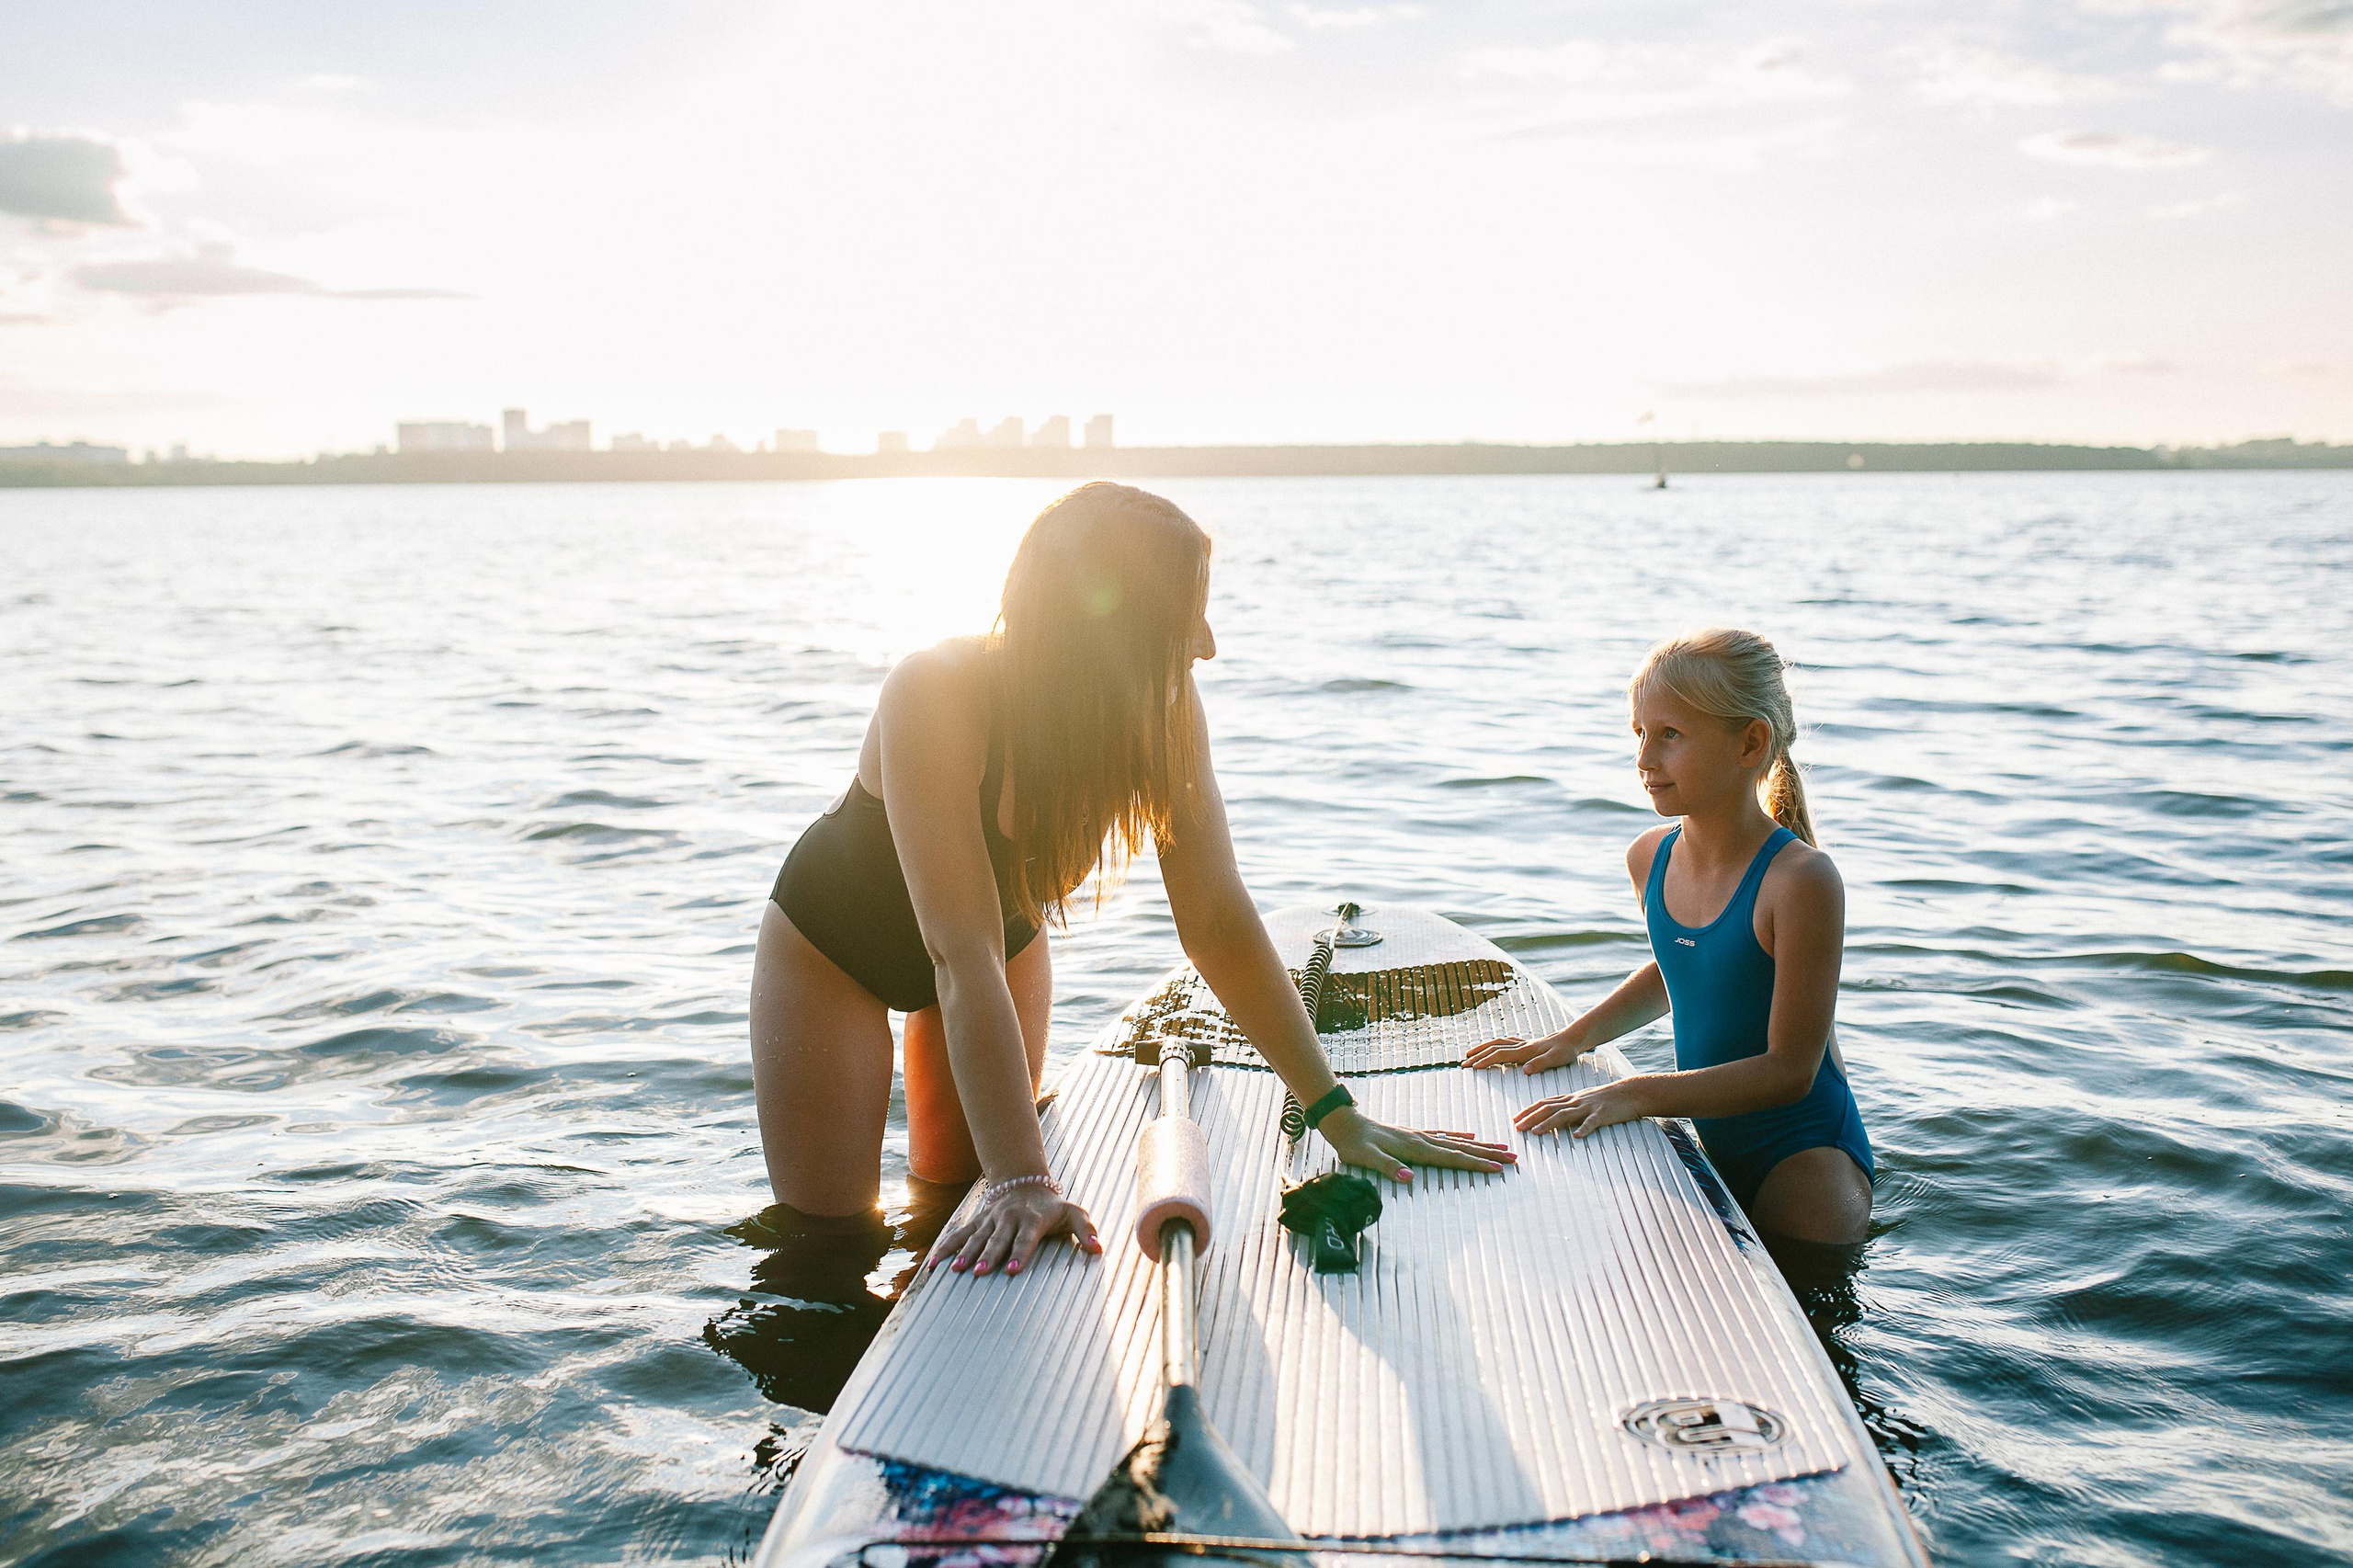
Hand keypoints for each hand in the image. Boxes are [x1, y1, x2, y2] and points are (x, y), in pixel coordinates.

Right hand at [928, 1183, 1101, 1277]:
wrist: (1025, 1182)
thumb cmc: (1052, 1207)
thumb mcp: (1073, 1213)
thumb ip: (1085, 1230)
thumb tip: (1098, 1250)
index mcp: (1032, 1220)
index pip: (1025, 1239)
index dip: (1019, 1254)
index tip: (1011, 1271)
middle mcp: (1009, 1219)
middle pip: (997, 1239)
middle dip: (989, 1256)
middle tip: (979, 1272)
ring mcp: (990, 1219)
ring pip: (976, 1236)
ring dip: (965, 1252)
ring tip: (956, 1270)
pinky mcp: (977, 1221)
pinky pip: (959, 1234)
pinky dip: (946, 1247)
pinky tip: (935, 1264)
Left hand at [1318, 1105, 1515, 1182]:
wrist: (1345, 1124)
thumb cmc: (1355, 1145)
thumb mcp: (1368, 1159)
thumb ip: (1390, 1168)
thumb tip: (1410, 1178)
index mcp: (1416, 1148)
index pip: (1453, 1158)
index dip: (1477, 1164)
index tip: (1499, 1168)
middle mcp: (1423, 1140)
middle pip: (1463, 1147)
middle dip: (1489, 1153)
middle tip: (1514, 1158)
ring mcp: (1420, 1135)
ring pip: (1457, 1140)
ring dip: (1480, 1145)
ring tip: (1501, 1147)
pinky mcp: (1414, 1134)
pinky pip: (1444, 1135)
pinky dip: (1460, 1136)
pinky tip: (1470, 1135)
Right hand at [1463, 1030, 1591, 1073]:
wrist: (1574, 1038)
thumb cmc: (1566, 1050)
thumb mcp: (1556, 1059)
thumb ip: (1540, 1064)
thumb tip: (1524, 1070)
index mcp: (1525, 1051)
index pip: (1499, 1055)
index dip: (1485, 1061)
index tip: (1472, 1067)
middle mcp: (1521, 1045)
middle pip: (1494, 1048)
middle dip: (1477, 1055)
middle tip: (1464, 1063)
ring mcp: (1523, 1043)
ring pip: (1497, 1043)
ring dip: (1483, 1048)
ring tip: (1471, 1054)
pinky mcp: (1527, 1044)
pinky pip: (1505, 1042)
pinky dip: (1495, 1045)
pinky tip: (1494, 1048)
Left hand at [1514, 1079, 1648, 1138]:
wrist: (1630, 1092)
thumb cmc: (1607, 1099)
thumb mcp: (1584, 1101)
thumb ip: (1569, 1108)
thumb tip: (1552, 1117)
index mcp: (1571, 1098)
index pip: (1545, 1103)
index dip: (1529, 1110)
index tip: (1515, 1118)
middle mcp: (1576, 1101)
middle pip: (1549, 1108)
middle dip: (1531, 1118)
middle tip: (1517, 1127)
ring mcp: (1589, 1107)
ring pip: (1566, 1114)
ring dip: (1549, 1123)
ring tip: (1536, 1132)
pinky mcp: (1603, 1114)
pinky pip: (1592, 1122)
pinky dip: (1584, 1129)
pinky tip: (1577, 1136)